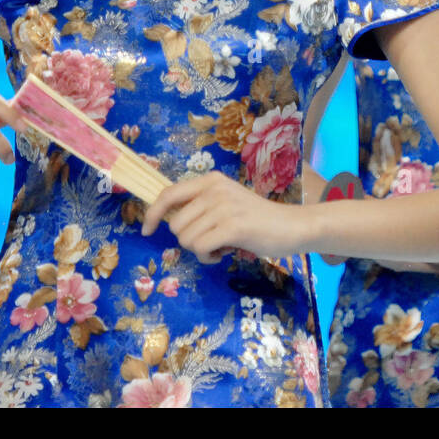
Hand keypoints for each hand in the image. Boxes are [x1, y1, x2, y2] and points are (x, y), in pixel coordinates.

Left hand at [141, 171, 309, 264]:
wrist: (291, 226)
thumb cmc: (257, 218)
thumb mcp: (226, 202)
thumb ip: (201, 205)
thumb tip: (167, 219)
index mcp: (210, 180)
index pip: (169, 194)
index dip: (153, 213)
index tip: (146, 230)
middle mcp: (214, 189)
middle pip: (175, 224)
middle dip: (188, 240)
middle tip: (211, 241)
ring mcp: (224, 206)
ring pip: (186, 239)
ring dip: (200, 250)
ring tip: (221, 246)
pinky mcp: (233, 226)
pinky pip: (200, 248)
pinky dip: (208, 257)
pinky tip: (223, 254)